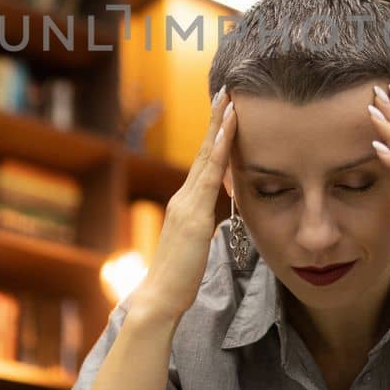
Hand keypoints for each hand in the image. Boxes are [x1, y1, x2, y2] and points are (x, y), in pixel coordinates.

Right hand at [132, 88, 235, 323]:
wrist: (159, 299)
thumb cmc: (179, 279)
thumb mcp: (196, 246)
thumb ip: (203, 226)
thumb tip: (213, 218)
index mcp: (187, 204)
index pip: (205, 163)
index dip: (216, 135)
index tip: (225, 110)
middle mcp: (184, 197)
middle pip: (204, 150)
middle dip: (215, 119)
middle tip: (226, 90)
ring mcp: (187, 204)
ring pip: (207, 156)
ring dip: (219, 125)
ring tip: (230, 99)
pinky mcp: (193, 215)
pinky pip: (210, 174)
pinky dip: (220, 148)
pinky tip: (229, 129)